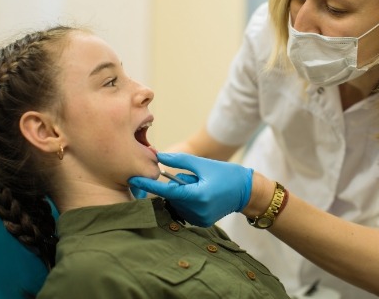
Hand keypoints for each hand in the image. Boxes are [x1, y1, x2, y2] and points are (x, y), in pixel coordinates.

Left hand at [129, 152, 252, 226]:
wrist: (245, 191)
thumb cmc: (225, 174)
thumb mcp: (203, 164)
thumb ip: (179, 161)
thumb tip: (158, 157)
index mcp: (197, 196)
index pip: (166, 190)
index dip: (148, 184)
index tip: (132, 179)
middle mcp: (197, 211)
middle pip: (172, 195)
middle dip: (177, 184)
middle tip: (195, 177)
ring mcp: (199, 219)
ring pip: (177, 203)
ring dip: (183, 193)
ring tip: (201, 186)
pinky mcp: (201, 222)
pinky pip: (185, 209)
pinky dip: (188, 200)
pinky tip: (203, 195)